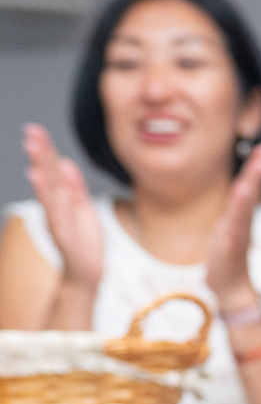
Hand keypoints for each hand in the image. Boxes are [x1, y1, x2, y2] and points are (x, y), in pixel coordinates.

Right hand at [22, 124, 101, 288]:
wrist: (87, 274)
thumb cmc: (84, 242)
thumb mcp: (83, 209)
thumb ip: (74, 187)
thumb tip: (66, 162)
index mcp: (62, 199)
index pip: (52, 170)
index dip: (46, 150)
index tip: (35, 129)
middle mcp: (56, 206)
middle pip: (47, 175)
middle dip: (40, 152)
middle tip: (31, 130)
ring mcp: (57, 219)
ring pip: (47, 188)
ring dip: (39, 166)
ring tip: (32, 146)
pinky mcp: (62, 233)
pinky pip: (53, 211)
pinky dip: (45, 194)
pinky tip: (37, 177)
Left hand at [204, 142, 260, 310]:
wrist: (230, 289)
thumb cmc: (227, 262)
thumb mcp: (227, 234)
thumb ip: (233, 216)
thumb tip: (236, 199)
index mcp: (240, 217)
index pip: (248, 187)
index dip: (255, 168)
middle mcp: (242, 222)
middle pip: (252, 190)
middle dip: (258, 169)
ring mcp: (238, 231)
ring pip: (247, 202)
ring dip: (253, 180)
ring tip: (260, 162)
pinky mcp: (231, 243)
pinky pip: (237, 220)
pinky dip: (241, 204)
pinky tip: (242, 190)